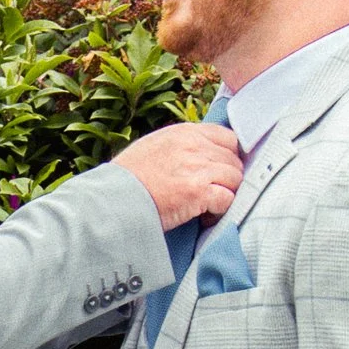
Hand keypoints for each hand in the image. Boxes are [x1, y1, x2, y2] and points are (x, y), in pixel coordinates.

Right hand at [114, 120, 244, 230]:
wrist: (113, 197)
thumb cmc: (129, 177)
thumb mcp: (155, 146)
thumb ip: (182, 145)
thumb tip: (204, 154)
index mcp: (185, 132)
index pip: (228, 138)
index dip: (228, 157)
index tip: (221, 171)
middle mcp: (195, 145)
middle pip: (234, 161)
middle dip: (227, 179)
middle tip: (213, 193)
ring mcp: (198, 168)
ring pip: (235, 179)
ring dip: (225, 194)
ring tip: (207, 206)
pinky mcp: (199, 191)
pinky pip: (227, 199)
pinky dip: (220, 211)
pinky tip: (204, 216)